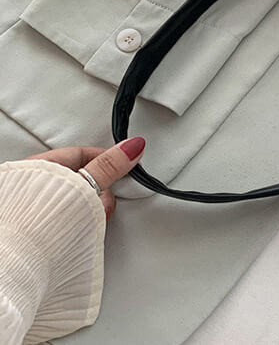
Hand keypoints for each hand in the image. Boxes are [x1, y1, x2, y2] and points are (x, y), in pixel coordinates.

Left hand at [26, 137, 145, 220]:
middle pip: (81, 177)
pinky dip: (79, 222)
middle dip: (100, 190)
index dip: (107, 159)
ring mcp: (36, 207)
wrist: (19, 261)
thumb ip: (108, 167)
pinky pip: (69, 217)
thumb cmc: (35, 222)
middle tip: (104, 202)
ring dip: (90, 209)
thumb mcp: (82, 187)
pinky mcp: (41, 229)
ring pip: (76, 199)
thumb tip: (130, 147)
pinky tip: (81, 232)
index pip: (83, 153)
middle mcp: (34, 184)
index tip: (125, 165)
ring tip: (91, 221)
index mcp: (40, 166)